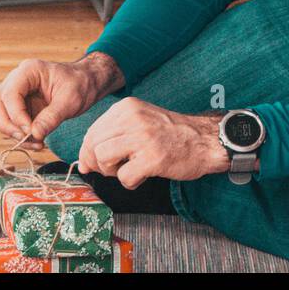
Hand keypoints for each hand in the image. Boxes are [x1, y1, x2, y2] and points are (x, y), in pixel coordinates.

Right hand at [0, 52, 123, 149]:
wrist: (88, 83)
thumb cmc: (81, 84)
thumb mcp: (71, 100)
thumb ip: (52, 117)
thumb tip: (34, 134)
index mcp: (29, 70)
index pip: (9, 94)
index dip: (16, 115)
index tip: (30, 131)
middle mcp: (17, 80)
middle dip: (7, 125)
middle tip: (27, 139)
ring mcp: (16, 93)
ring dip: (12, 133)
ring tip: (36, 143)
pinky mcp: (19, 106)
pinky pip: (10, 122)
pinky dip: (19, 135)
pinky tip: (37, 141)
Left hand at [77, 98, 230, 188]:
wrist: (204, 140)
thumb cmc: (171, 135)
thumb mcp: (140, 122)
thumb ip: (113, 136)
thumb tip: (84, 162)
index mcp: (127, 107)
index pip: (92, 132)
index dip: (89, 152)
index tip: (95, 163)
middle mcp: (132, 118)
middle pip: (93, 146)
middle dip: (100, 164)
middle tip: (117, 168)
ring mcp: (142, 137)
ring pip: (102, 159)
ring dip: (113, 172)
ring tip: (130, 169)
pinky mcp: (152, 158)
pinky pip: (124, 177)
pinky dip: (131, 182)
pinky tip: (144, 175)